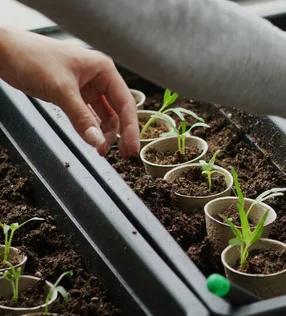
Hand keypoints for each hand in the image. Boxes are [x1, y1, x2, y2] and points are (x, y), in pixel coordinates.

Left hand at [0, 26, 138, 157]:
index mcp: (103, 69)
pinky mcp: (74, 94)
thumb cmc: (32, 58)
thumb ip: (81, 118)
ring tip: (100, 150)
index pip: (126, 102)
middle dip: (120, 133)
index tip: (132, 148)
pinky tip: (90, 139)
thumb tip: (98, 142)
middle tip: (123, 154)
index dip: (131, 127)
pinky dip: (90, 128)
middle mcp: (99, 78)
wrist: (4, 51)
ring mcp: (86, 87)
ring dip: (104, 133)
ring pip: (105, 115)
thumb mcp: (61, 90)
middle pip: (118, 110)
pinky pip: (89, 115)